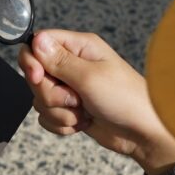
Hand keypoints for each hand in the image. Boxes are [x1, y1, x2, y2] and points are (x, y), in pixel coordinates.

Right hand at [18, 29, 174, 174]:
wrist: (143, 133)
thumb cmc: (126, 99)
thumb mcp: (90, 77)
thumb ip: (59, 61)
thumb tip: (35, 40)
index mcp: (80, 47)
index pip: (38, 44)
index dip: (32, 61)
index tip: (39, 77)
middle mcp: (73, 65)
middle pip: (36, 76)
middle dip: (52, 94)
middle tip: (76, 98)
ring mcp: (71, 89)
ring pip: (40, 99)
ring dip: (60, 112)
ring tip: (85, 111)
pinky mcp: (71, 110)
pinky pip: (48, 117)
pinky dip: (63, 124)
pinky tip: (83, 123)